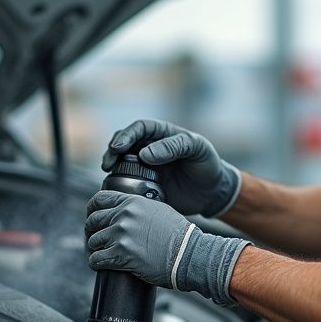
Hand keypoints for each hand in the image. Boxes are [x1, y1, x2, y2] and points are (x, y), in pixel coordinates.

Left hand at [85, 191, 248, 305]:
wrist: (190, 254)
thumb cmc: (179, 236)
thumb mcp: (159, 210)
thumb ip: (139, 208)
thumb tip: (125, 213)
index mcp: (132, 202)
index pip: (100, 200)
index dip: (91, 210)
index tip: (92, 219)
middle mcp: (124, 215)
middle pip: (93, 221)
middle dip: (91, 233)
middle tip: (96, 242)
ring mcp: (121, 234)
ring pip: (93, 241)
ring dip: (95, 250)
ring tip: (101, 256)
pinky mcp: (121, 254)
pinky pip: (96, 259)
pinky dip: (96, 264)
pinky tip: (101, 266)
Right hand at [101, 119, 239, 217]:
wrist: (213, 193)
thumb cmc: (207, 165)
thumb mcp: (197, 149)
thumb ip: (174, 147)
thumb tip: (144, 154)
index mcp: (163, 134)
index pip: (140, 128)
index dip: (127, 135)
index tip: (119, 147)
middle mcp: (150, 148)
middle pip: (124, 142)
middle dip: (113, 149)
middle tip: (108, 163)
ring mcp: (145, 167)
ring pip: (121, 160)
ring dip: (112, 164)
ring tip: (108, 172)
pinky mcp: (144, 184)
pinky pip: (126, 181)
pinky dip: (118, 182)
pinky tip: (115, 187)